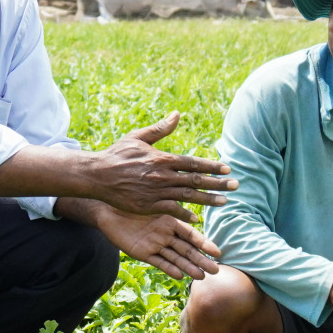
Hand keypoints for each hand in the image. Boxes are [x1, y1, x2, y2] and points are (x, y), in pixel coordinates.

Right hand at [84, 111, 235, 218]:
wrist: (97, 175)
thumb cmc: (117, 154)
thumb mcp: (138, 137)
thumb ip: (160, 129)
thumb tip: (178, 114)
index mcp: (161, 158)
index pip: (193, 162)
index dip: (212, 166)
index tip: (227, 168)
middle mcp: (162, 175)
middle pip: (195, 179)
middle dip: (218, 183)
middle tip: (236, 185)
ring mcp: (155, 192)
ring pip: (188, 195)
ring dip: (208, 199)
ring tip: (225, 201)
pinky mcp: (147, 205)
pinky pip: (171, 210)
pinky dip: (185, 214)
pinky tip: (198, 218)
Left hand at [92, 205, 220, 279]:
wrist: (107, 210)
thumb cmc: (130, 202)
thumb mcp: (152, 204)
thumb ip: (171, 208)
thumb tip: (192, 209)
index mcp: (170, 221)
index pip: (191, 235)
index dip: (204, 244)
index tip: (218, 253)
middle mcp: (165, 235)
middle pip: (186, 249)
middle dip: (201, 260)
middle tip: (215, 271)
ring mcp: (155, 245)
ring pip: (175, 258)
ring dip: (188, 267)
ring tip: (201, 276)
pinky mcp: (142, 253)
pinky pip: (158, 261)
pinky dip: (168, 268)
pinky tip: (180, 275)